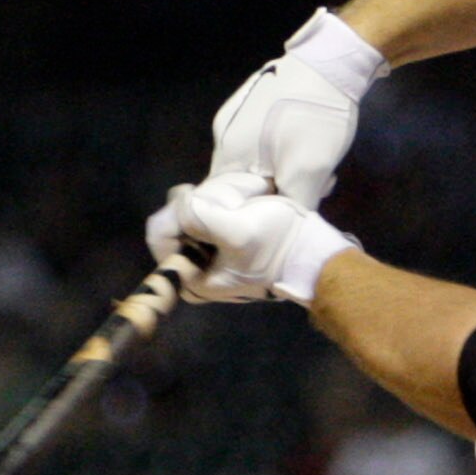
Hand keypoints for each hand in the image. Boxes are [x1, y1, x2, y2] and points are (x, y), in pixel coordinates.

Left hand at [148, 175, 355, 308]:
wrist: (315, 256)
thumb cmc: (278, 245)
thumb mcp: (237, 229)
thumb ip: (200, 217)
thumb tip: (178, 203)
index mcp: (194, 281)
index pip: (160, 238)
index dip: (173, 211)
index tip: (191, 194)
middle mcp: (198, 280)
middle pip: (173, 235)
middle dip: (188, 211)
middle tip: (211, 196)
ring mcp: (212, 270)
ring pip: (189, 231)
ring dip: (203, 211)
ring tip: (225, 200)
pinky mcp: (226, 259)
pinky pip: (206, 233)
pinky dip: (214, 216)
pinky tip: (233, 207)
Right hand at [204, 9, 383, 206]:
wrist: (331, 61)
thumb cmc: (315, 118)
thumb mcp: (309, 172)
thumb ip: (291, 207)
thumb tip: (283, 226)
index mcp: (228, 152)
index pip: (225, 202)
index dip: (251, 216)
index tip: (279, 218)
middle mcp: (223, 133)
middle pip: (242, 182)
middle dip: (274, 193)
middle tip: (308, 191)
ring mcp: (236, 115)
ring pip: (256, 162)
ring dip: (283, 173)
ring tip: (315, 171)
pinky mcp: (252, 102)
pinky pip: (262, 141)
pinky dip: (283, 153)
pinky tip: (307, 147)